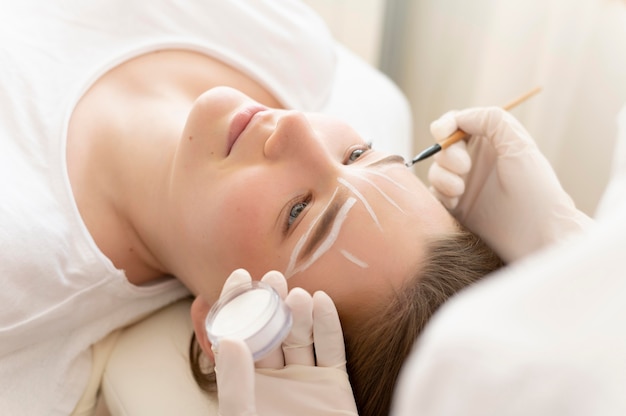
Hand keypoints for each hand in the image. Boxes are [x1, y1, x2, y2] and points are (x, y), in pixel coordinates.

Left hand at [213, 269, 357, 415]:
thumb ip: (235, 385)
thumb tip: (231, 341)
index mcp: (247, 382)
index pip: (240, 336)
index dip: (238, 306)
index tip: (240, 276)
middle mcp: (276, 377)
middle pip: (273, 331)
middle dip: (273, 303)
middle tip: (274, 278)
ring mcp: (305, 380)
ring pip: (302, 337)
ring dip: (301, 312)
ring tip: (299, 295)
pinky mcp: (334, 386)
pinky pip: (332, 350)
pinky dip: (328, 325)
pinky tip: (322, 301)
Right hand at [428, 107, 592, 261]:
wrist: (538, 233)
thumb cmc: (535, 189)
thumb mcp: (519, 144)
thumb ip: (491, 119)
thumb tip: (460, 118)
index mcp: (491, 144)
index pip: (458, 125)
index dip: (445, 125)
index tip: (442, 132)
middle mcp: (476, 163)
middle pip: (443, 148)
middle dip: (448, 155)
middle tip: (465, 167)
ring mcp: (465, 186)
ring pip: (436, 171)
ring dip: (443, 177)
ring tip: (461, 190)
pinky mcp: (457, 209)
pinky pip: (434, 195)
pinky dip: (441, 194)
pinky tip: (456, 203)